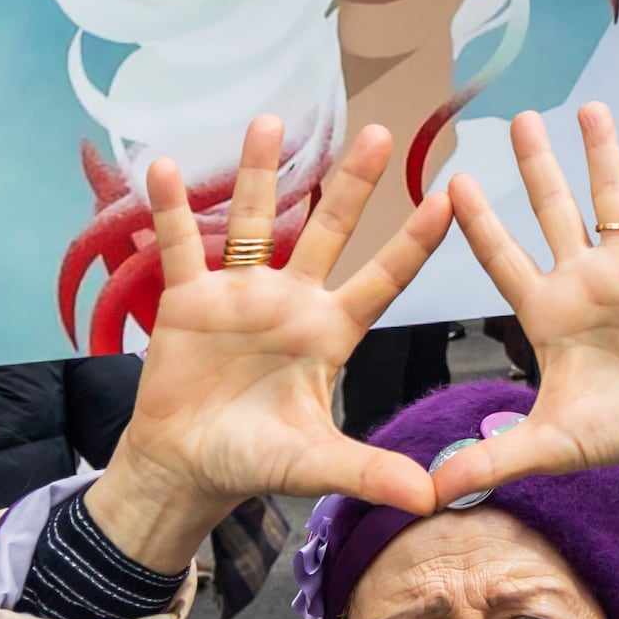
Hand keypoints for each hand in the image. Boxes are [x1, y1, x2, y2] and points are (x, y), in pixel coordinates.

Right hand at [85, 120, 451, 566]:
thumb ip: (370, 471)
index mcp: (330, 332)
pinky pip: (181, 246)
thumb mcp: (316, 463)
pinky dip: (174, 210)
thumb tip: (432, 497)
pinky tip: (168, 168)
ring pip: (255, 222)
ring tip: (270, 121)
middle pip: (328, 230)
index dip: (414, 242)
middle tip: (380, 131)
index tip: (449, 197)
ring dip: (261, 173)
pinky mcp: (189, 300)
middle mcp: (291, 301)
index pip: (384, 279)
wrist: (187, 467)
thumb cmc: (256, 461)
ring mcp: (240, 295)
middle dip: (352, 184)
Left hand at [438, 105, 618, 487]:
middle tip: (518, 119)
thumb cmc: (612, 433)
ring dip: (603, 156)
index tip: (452, 181)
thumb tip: (431, 492)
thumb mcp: (548, 444)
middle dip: (536, 166)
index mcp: (545, 311)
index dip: (479, 223)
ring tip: (591, 108)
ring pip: (612, 200)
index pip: (502, 257)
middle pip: (554, 210)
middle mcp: (582, 279)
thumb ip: (492, 458)